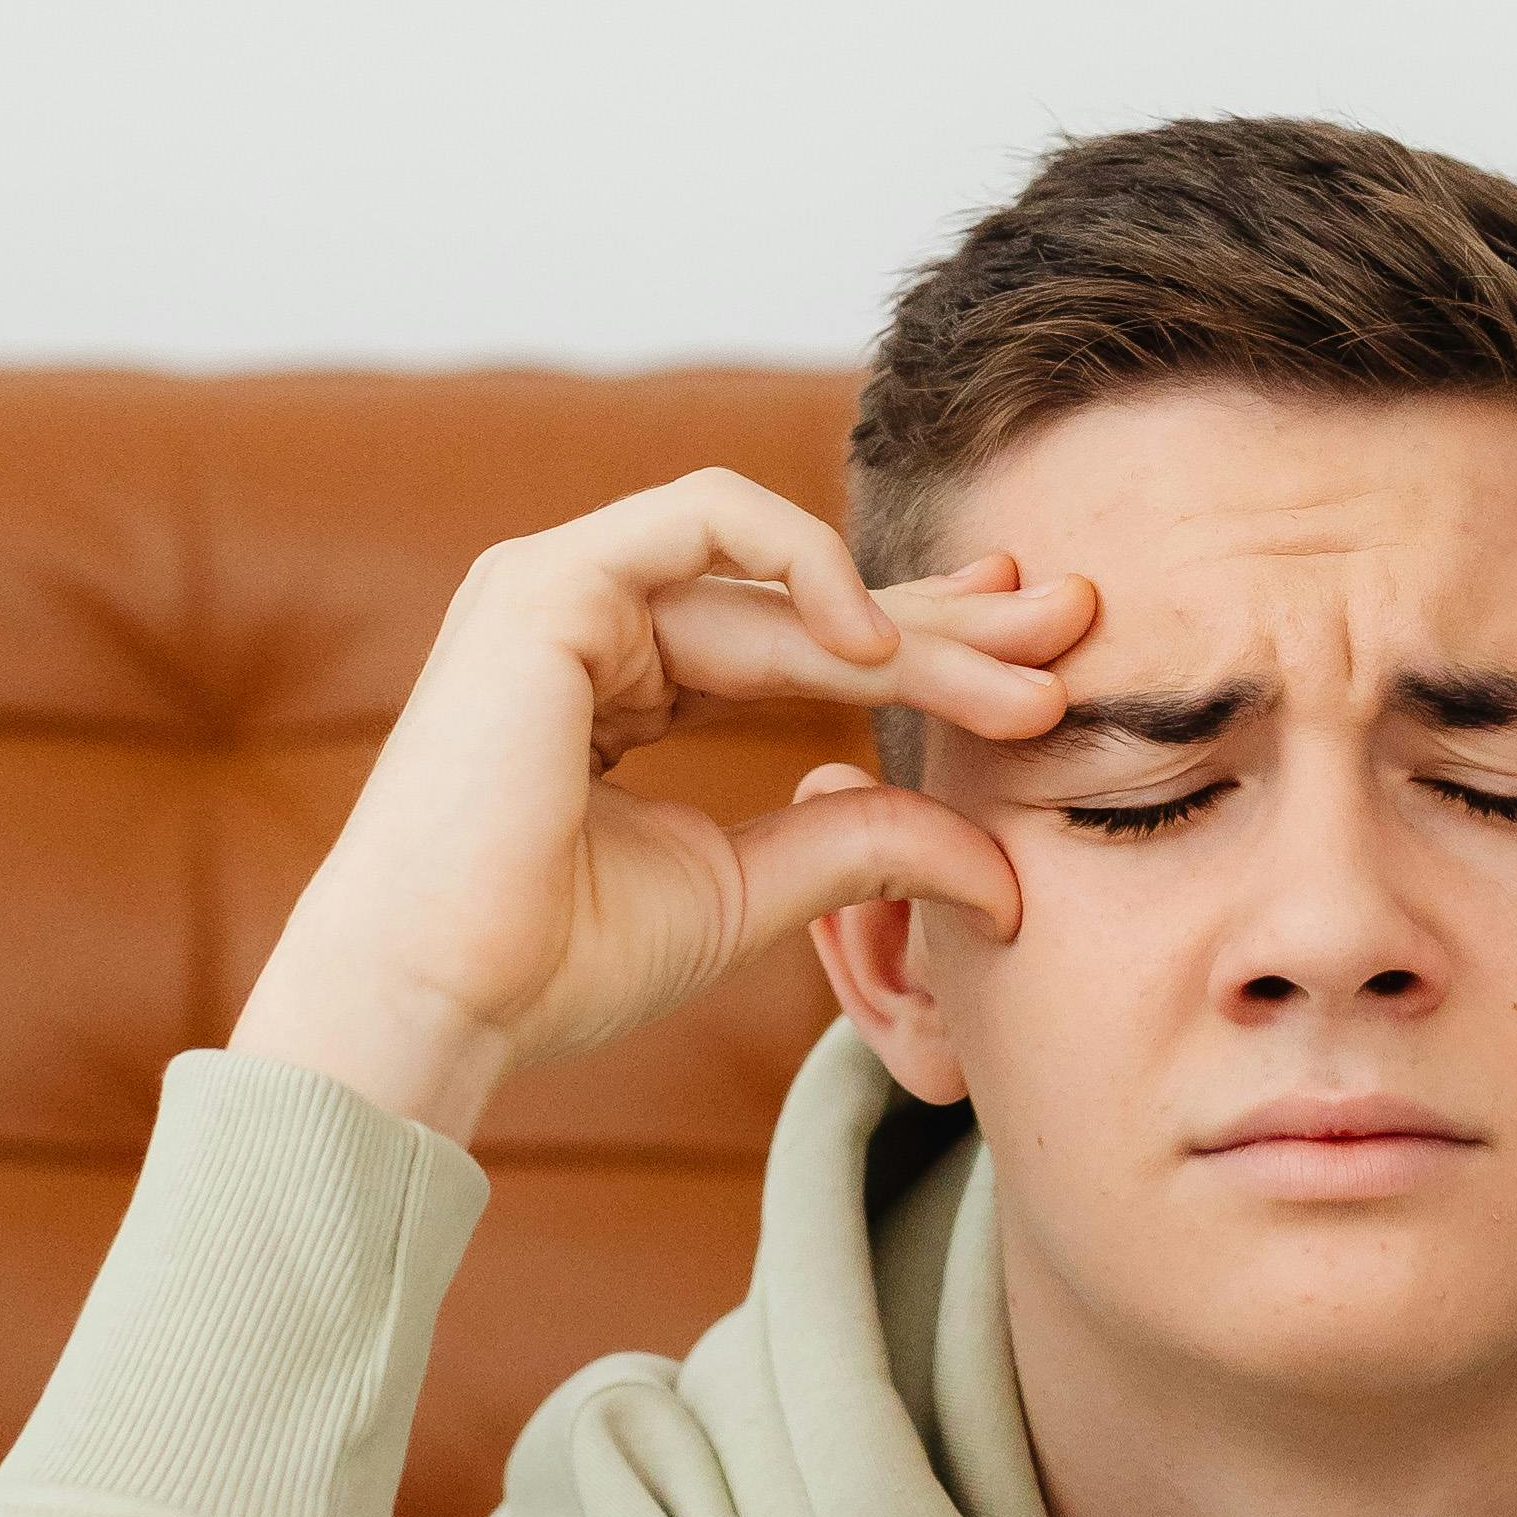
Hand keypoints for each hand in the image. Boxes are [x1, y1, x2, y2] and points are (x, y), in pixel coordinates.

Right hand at [231, 475, 1093, 1146]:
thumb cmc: (554, 961)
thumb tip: (1005, 867)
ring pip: (779, 575)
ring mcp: (562, 590)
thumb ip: (863, 848)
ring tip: (1015, 679)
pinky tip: (877, 642)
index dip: (925, 644)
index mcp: (622, 686)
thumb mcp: (749, 889)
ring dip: (909, 620)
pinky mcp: (546, 580)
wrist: (439, 998)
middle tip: (1077, 629)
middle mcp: (590, 621)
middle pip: (807, 602)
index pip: (800, 640)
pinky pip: (704, 518)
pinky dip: (801, 559)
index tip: (1038, 668)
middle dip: (950, 619)